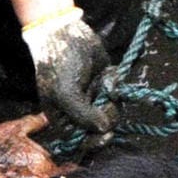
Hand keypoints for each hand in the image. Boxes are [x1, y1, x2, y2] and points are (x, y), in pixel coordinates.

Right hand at [21, 9, 117, 132]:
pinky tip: (108, 73)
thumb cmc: (60, 65)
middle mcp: (78, 112)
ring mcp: (93, 99)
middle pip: (100, 129)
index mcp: (62, 118)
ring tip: (105, 82)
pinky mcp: (105, 85)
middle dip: (107, 116)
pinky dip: (116, 84)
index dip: (94, 143)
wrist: (66, 34)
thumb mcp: (66, 94)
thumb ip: (83, 115)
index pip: (80, 142)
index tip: (106, 135)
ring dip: (112, 98)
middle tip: (107, 100)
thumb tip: (104, 130)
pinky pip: (118, 94)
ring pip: (113, 112)